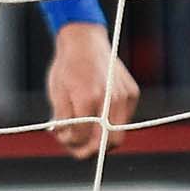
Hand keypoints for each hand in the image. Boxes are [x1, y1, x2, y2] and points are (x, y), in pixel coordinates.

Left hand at [44, 21, 137, 158]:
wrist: (84, 41)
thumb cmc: (67, 66)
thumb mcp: (57, 94)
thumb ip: (64, 120)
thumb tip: (68, 140)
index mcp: (89, 98)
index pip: (82, 136)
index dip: (71, 143)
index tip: (62, 139)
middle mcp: (111, 98)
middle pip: (108, 142)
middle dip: (91, 150)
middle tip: (77, 149)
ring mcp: (125, 96)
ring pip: (118, 133)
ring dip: (100, 139)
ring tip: (82, 133)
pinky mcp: (132, 93)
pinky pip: (123, 119)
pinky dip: (109, 124)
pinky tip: (94, 117)